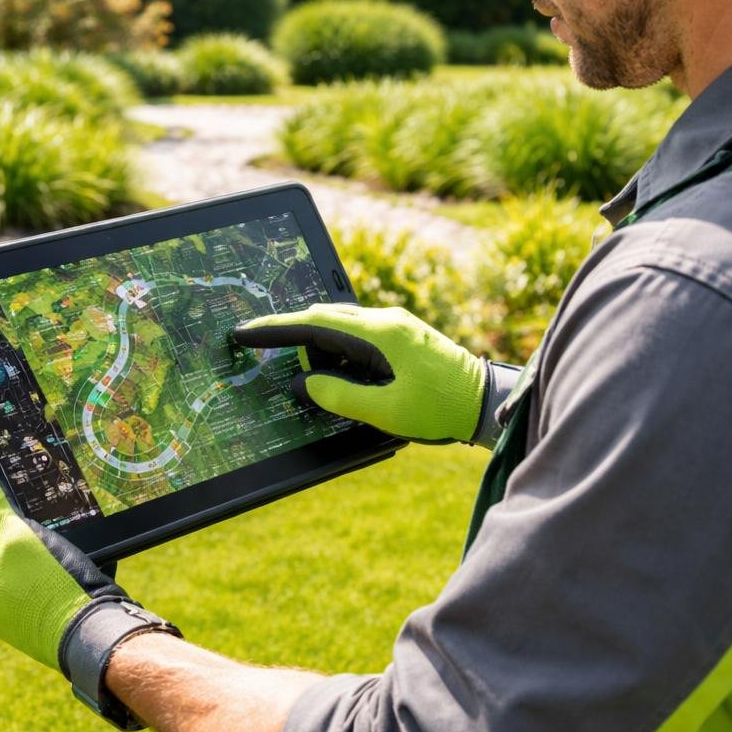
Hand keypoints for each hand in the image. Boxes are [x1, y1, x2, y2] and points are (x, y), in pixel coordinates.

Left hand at [0, 456, 178, 728]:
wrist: (98, 636)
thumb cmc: (52, 588)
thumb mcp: (15, 537)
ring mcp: (13, 605)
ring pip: (4, 552)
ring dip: (9, 522)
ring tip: (19, 492)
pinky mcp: (40, 605)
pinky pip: (28, 565)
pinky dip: (31, 540)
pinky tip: (48, 526)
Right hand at [232, 303, 486, 442]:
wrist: (487, 401)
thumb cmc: (440, 408)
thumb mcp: (385, 411)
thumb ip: (339, 395)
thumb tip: (302, 383)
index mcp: (380, 333)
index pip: (314, 323)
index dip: (275, 329)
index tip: (245, 333)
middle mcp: (386, 320)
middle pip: (325, 320)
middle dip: (299, 344)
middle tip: (288, 375)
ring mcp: (396, 326)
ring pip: (342, 330)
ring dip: (327, 357)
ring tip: (351, 394)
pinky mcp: (402, 337)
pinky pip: (360, 339)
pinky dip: (345, 358)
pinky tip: (353, 385)